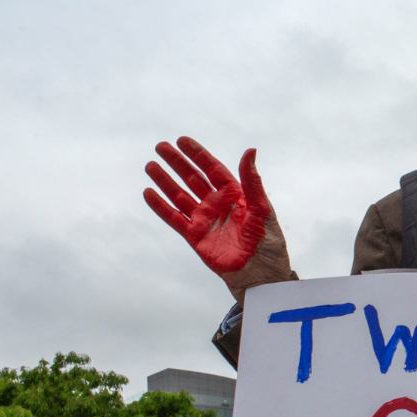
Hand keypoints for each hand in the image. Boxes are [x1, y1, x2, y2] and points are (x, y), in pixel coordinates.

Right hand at [143, 137, 292, 301]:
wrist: (260, 275)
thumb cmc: (268, 244)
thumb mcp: (263, 209)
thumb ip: (253, 181)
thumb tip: (250, 150)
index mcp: (236, 195)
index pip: (213, 169)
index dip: (197, 155)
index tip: (182, 140)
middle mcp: (218, 205)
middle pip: (193, 178)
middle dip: (177, 163)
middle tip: (160, 146)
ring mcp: (205, 220)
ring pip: (180, 196)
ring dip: (165, 181)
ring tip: (150, 166)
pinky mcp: (195, 237)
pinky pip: (174, 219)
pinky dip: (161, 207)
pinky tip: (149, 193)